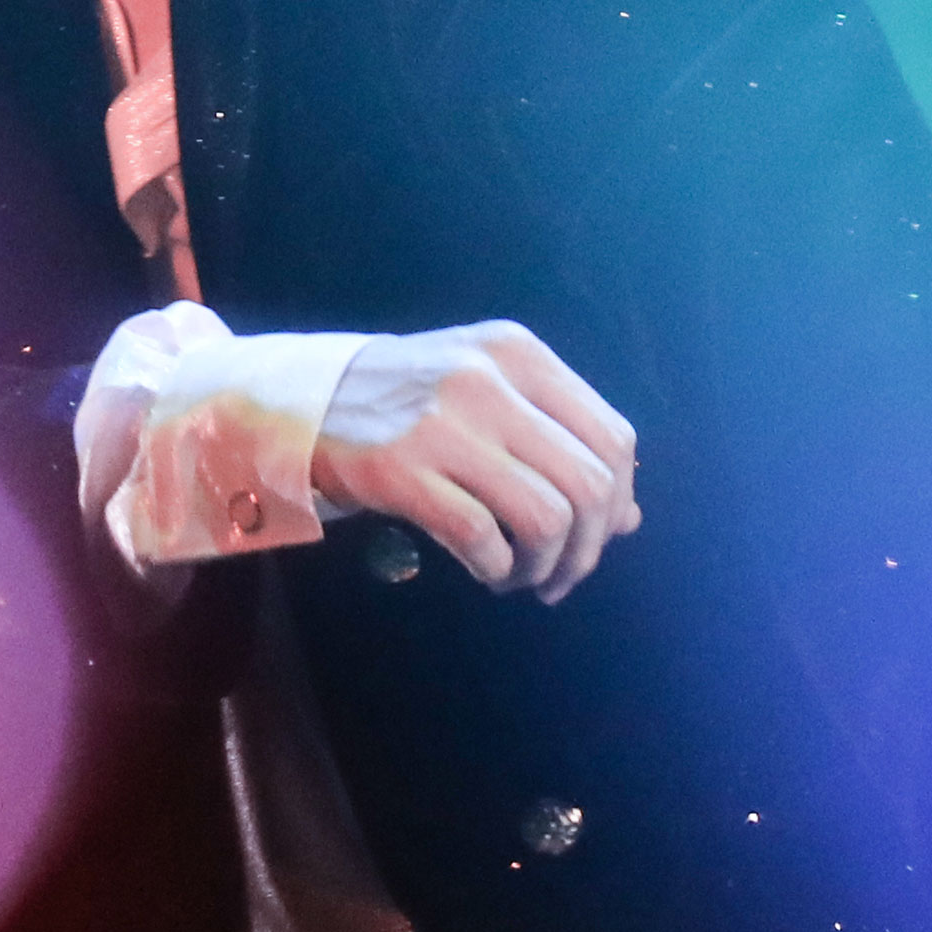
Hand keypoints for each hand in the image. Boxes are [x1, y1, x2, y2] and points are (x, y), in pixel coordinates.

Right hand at [314, 321, 640, 600]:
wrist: (306, 396)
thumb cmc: (411, 399)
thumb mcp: (492, 394)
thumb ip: (559, 443)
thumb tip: (626, 517)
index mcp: (520, 355)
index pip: (612, 438)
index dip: (617, 502)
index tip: (596, 536)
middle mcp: (490, 382)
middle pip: (589, 484)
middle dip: (587, 548)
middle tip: (561, 574)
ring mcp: (445, 425)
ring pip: (546, 517)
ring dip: (544, 566)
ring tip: (521, 576)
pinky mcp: (401, 470)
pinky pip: (482, 536)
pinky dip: (496, 568)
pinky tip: (486, 570)